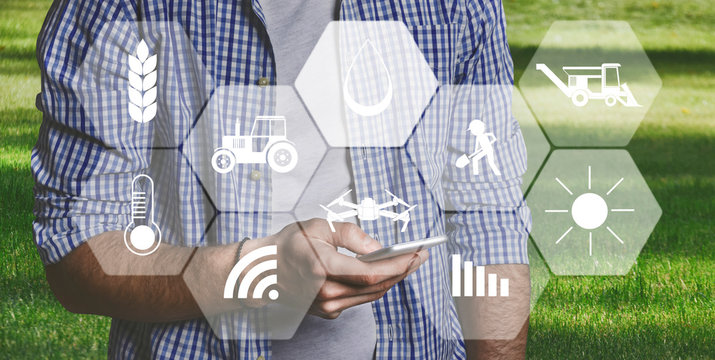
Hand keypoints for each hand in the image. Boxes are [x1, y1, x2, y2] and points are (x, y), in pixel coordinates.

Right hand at [245, 219, 428, 318]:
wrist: (263, 270)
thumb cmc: (289, 244)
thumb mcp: (321, 227)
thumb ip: (353, 236)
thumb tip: (378, 248)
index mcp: (323, 268)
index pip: (372, 272)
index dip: (399, 264)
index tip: (417, 253)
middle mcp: (326, 292)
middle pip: (377, 286)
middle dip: (403, 270)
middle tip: (420, 256)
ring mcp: (326, 305)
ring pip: (371, 295)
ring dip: (392, 279)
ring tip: (408, 262)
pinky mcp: (328, 311)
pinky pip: (360, 299)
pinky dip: (375, 286)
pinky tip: (385, 272)